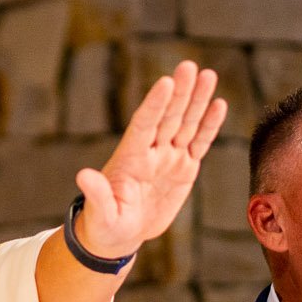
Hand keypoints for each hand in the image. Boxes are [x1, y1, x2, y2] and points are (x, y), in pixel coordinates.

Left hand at [72, 60, 226, 259]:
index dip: (155, 104)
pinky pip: (199, 143)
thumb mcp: (99, 213)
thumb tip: (83, 176)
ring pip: (186, 124)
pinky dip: (209, 125)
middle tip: (189, 67)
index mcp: (130, 158)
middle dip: (180, 93)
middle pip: (168, 117)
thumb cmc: (104, 224)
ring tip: (208, 75)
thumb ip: (96, 194)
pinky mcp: (184, 168)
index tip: (165, 82)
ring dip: (197, 100)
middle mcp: (150, 152)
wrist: (120, 234)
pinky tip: (219, 104)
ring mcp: (168, 157)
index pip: (144, 125)